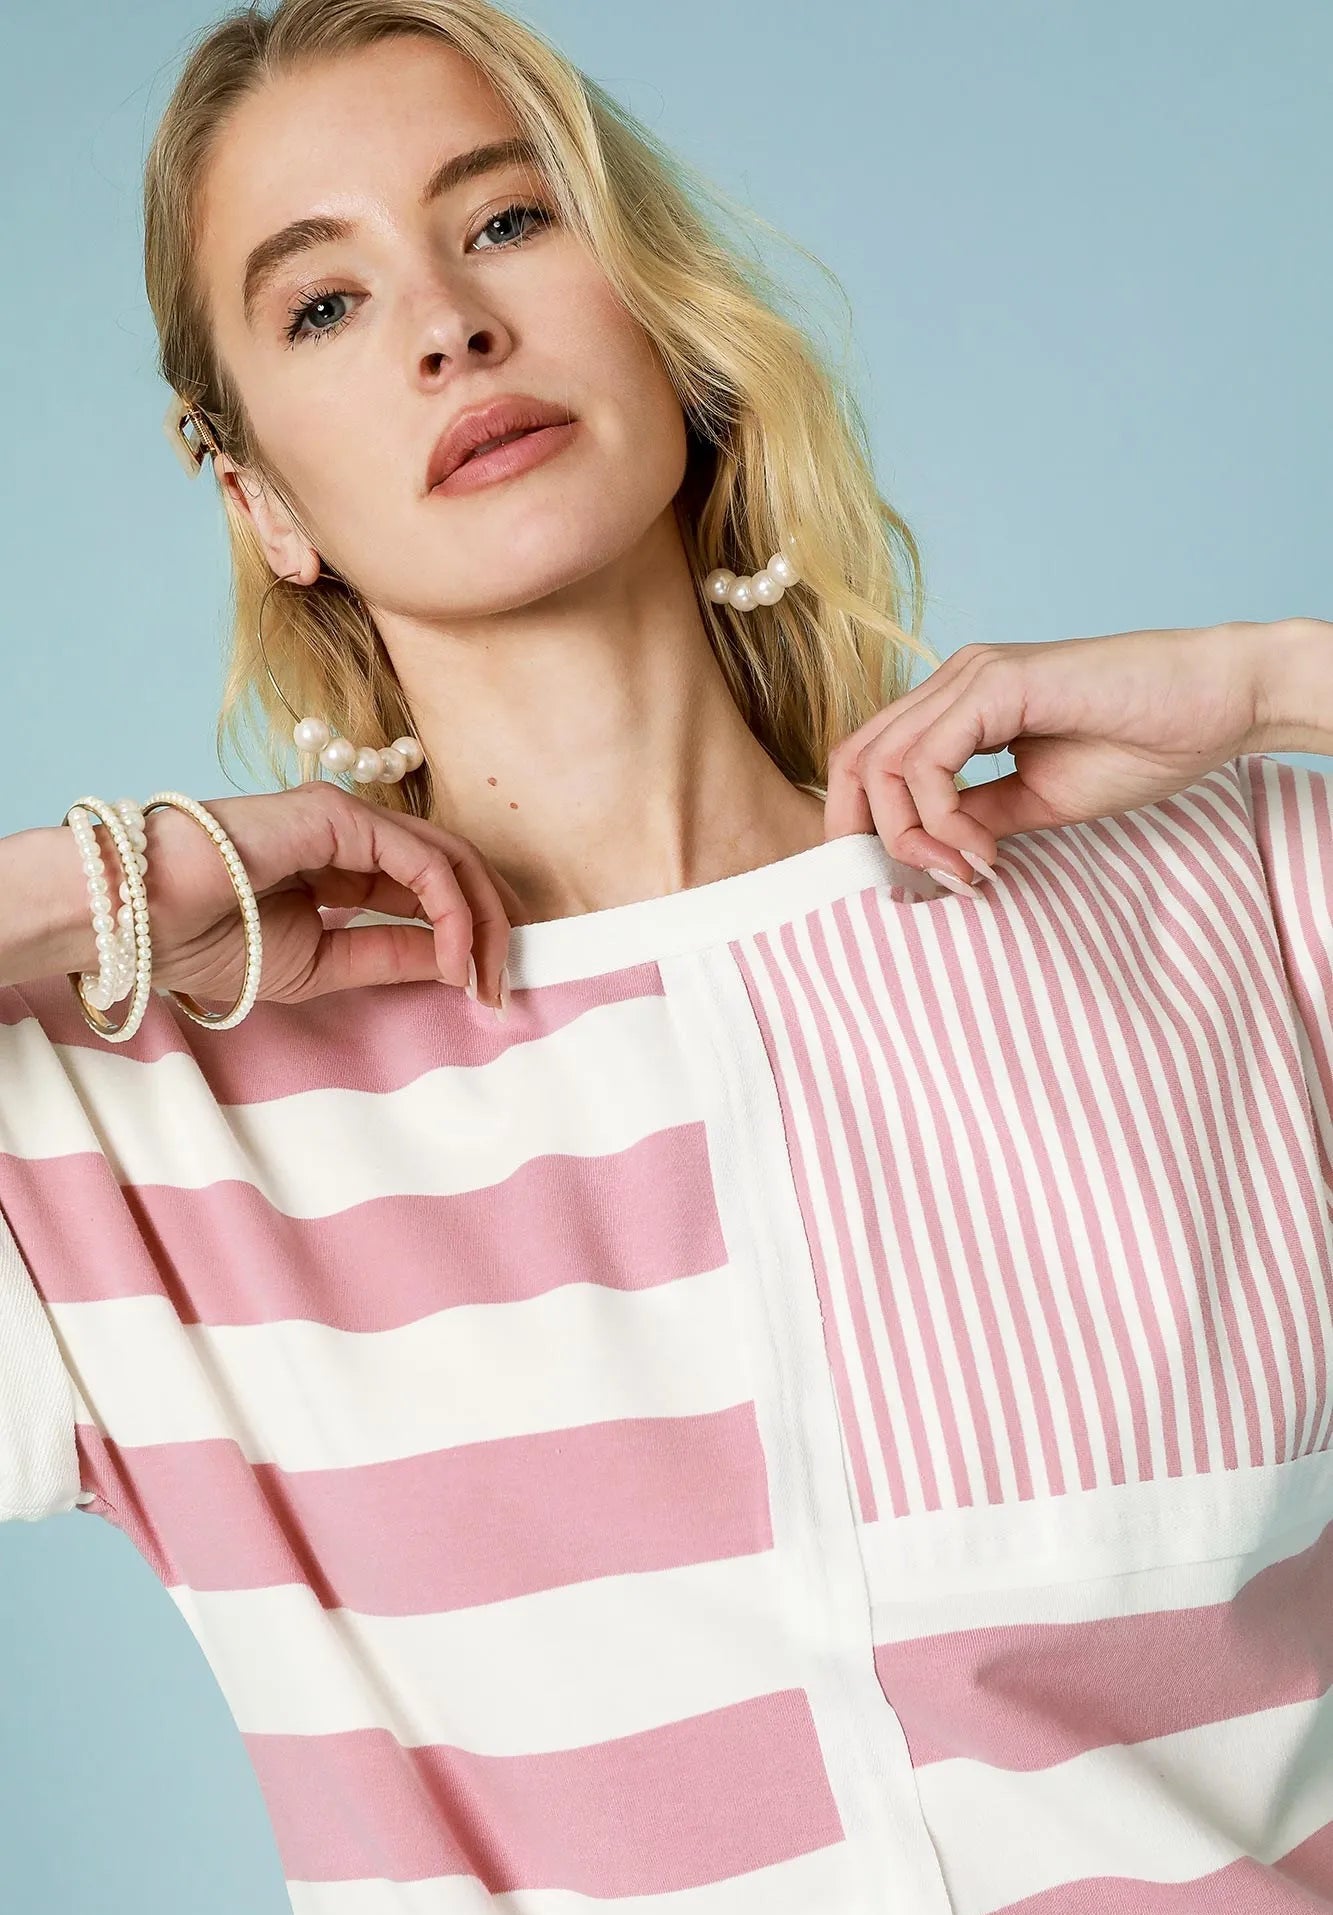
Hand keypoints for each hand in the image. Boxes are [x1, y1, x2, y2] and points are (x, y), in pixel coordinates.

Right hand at [98, 782, 520, 1010]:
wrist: (140, 918)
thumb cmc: (207, 940)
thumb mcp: (322, 965)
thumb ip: (390, 956)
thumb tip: (458, 964)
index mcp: (343, 866)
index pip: (429, 892)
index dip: (467, 939)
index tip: (488, 994)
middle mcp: (352, 834)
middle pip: (452, 870)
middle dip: (488, 929)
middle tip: (503, 989)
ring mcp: (348, 819)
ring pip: (447, 860)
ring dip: (480, 923)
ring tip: (486, 979)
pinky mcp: (341, 815)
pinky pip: (420, 861)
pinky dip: (449, 909)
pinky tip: (453, 954)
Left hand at [822, 619, 1275, 885]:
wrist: (1218, 703)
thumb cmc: (1143, 745)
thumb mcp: (1035, 801)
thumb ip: (973, 819)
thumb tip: (921, 860)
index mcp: (957, 706)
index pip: (868, 761)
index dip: (865, 828)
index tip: (913, 884)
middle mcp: (953, 682)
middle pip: (854, 759)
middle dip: (866, 836)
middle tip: (918, 888)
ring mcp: (971, 677)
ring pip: (881, 763)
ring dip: (911, 836)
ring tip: (968, 872)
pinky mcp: (995, 683)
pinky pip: (927, 761)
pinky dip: (941, 818)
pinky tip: (984, 850)